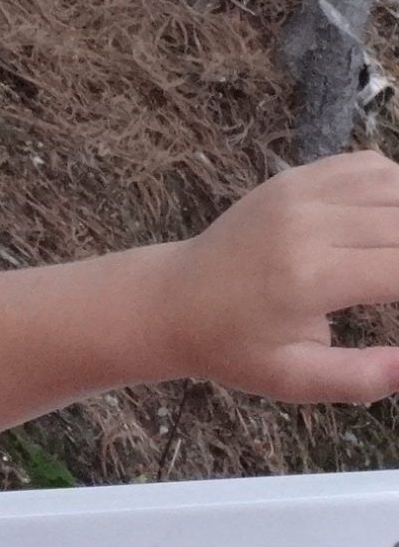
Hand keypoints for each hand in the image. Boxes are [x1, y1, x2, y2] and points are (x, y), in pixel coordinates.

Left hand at [158, 150, 398, 403]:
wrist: (170, 301)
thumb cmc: (233, 347)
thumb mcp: (293, 379)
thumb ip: (362, 377)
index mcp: (311, 277)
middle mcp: (309, 223)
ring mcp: (300, 192)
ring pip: (397, 187)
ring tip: (397, 260)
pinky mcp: (295, 178)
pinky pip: (371, 167)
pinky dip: (397, 190)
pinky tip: (393, 223)